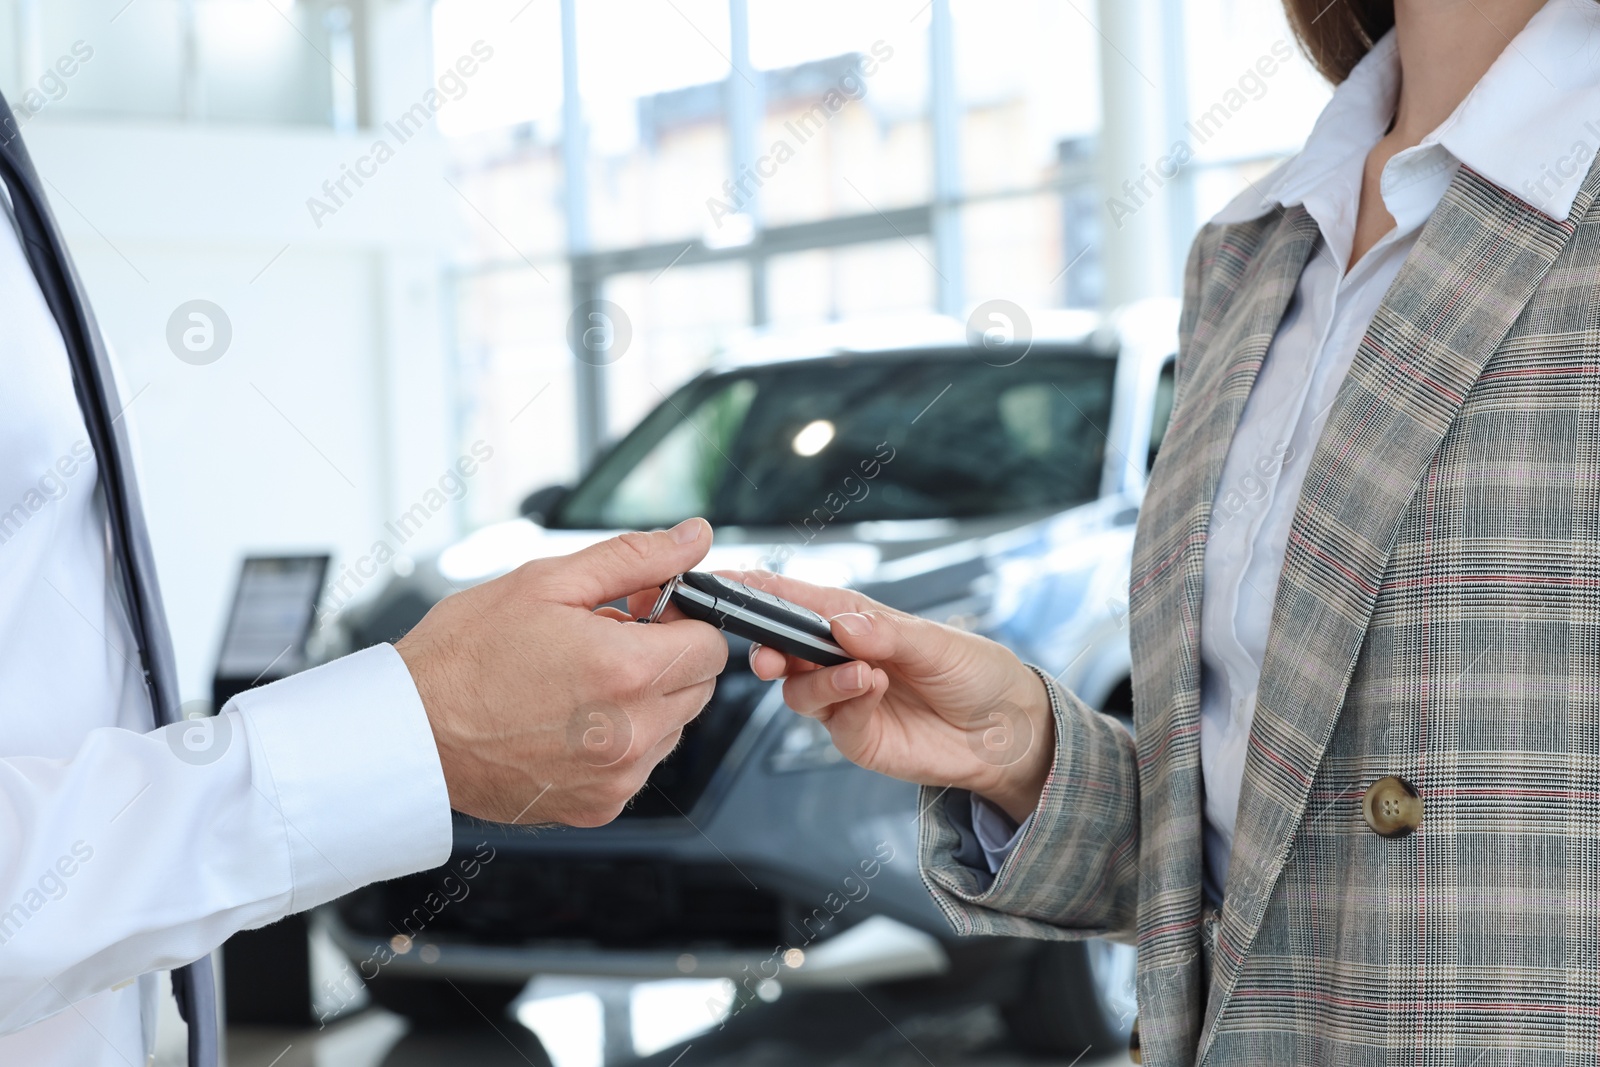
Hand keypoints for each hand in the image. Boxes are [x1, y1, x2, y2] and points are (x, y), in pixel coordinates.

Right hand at [395, 518, 727, 826]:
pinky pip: (640, 766)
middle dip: (665, 657)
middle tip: (607, 639)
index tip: (647, 614)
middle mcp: (630, 734)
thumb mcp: (546, 582)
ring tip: (580, 680)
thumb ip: (634, 558)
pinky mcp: (599, 806)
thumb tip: (693, 538)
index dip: (681, 621)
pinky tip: (570, 718)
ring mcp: (616, 778)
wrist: (408, 733)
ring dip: (646, 700)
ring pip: (674, 727)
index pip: (711, 644)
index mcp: (624, 672)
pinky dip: (620, 740)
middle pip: (699, 687)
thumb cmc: (462, 659)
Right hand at [699, 571, 1054, 822]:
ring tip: (864, 675)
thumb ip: (887, 632)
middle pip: (780, 648)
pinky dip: (847, 703)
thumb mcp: (938, 642)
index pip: (795, 599)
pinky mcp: (855, 735)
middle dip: (768, 648)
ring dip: (822, 681)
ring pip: (799, 690)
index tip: (723, 581)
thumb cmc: (976, 672)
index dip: (755, 589)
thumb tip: (842, 624)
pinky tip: (874, 691)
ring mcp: (843, 698)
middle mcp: (839, 657)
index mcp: (854, 618)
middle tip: (774, 655)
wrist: (1007, 733)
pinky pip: (833, 719)